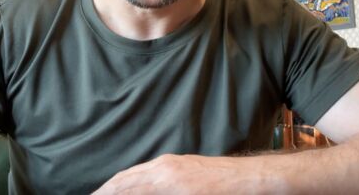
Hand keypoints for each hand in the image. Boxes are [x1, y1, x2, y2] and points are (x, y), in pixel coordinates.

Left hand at [93, 154, 275, 193]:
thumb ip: (168, 184)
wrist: (254, 179)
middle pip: (122, 184)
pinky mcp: (183, 190)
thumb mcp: (191, 179)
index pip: (126, 179)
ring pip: (131, 190)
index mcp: (165, 166)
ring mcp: (172, 181)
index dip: (107, 189)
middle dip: (104, 194)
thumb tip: (149, 189)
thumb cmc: (225, 183)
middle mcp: (164, 170)